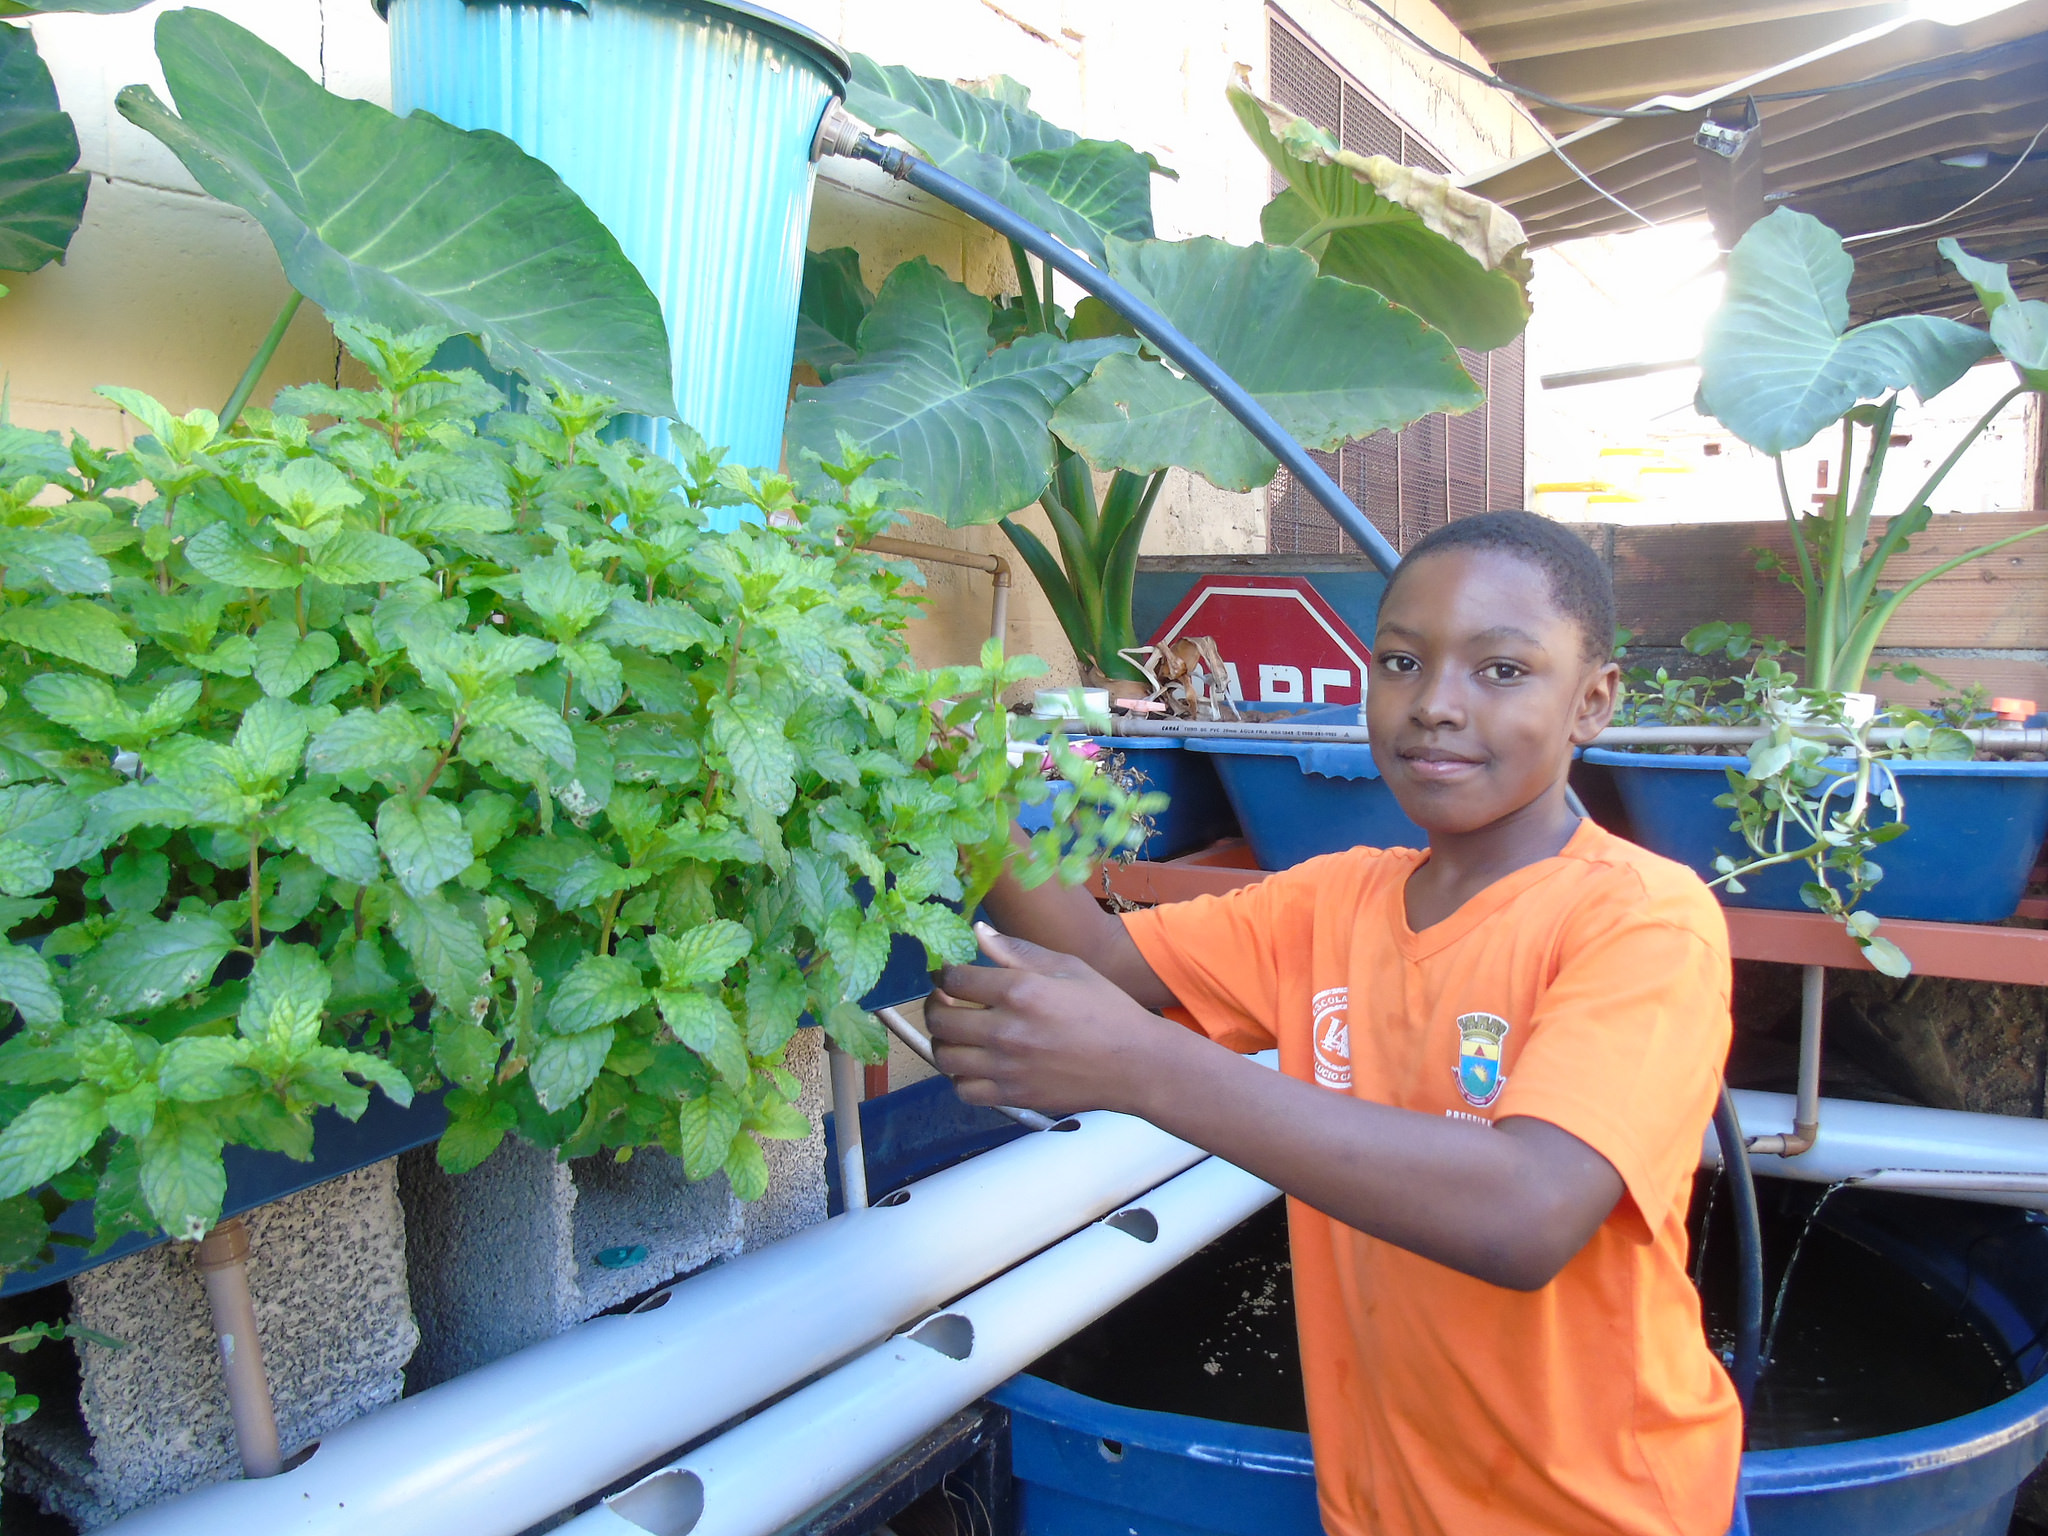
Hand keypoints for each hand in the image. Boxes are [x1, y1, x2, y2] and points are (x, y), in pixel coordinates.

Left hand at [925, 923, 1192, 1117]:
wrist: (1135, 1064)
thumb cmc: (1105, 1009)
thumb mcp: (1068, 967)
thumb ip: (1018, 950)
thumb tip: (977, 932)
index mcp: (1020, 990)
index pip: (954, 979)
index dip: (945, 974)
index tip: (951, 976)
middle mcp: (1006, 1030)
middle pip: (941, 1018)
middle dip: (937, 1005)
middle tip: (948, 1002)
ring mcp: (1007, 1067)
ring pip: (944, 1056)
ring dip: (944, 1041)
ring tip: (959, 1033)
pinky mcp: (1012, 1096)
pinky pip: (963, 1090)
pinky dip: (960, 1077)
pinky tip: (974, 1064)